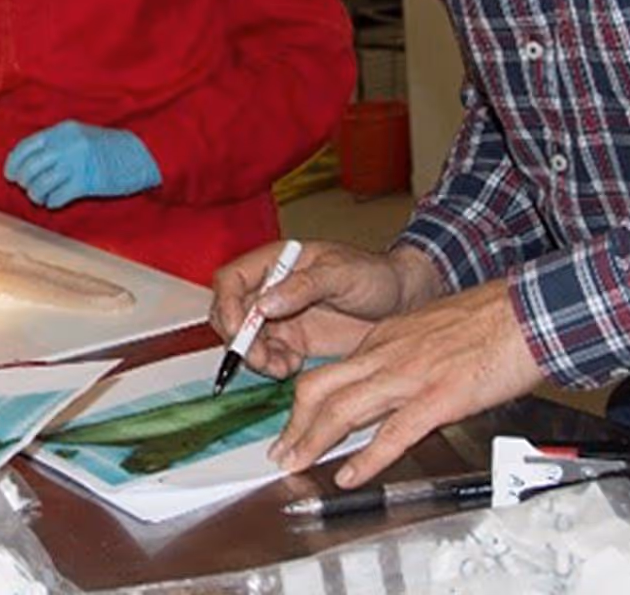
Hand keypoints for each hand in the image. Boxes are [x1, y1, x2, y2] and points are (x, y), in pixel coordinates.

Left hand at [4, 122, 160, 209]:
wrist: (141, 153)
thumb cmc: (110, 146)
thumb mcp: (80, 135)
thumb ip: (56, 143)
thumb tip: (28, 162)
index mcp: (62, 130)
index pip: (26, 147)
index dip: (13, 163)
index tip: (10, 175)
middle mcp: (65, 145)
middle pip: (29, 168)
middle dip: (24, 182)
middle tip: (29, 188)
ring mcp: (75, 163)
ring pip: (39, 185)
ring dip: (37, 195)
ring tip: (43, 197)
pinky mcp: (85, 183)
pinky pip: (56, 197)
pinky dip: (52, 202)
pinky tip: (56, 202)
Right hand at [210, 241, 436, 378]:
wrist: (403, 302)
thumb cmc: (375, 276)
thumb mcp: (342, 274)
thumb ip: (304, 286)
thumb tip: (264, 304)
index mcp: (278, 261)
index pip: (232, 279)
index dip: (226, 304)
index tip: (239, 329)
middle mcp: (273, 288)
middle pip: (231, 313)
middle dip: (238, 339)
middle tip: (259, 358)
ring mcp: (281, 316)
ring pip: (246, 339)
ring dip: (255, 357)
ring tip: (279, 368)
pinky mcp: (294, 340)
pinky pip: (268, 356)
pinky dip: (271, 366)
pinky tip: (291, 368)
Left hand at [268, 279, 543, 488]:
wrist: (526, 313)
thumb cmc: (488, 322)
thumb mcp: (430, 331)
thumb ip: (404, 356)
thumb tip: (393, 387)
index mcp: (385, 338)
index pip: (330, 372)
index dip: (305, 403)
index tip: (294, 426)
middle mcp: (387, 355)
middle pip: (319, 388)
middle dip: (294, 425)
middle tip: (280, 454)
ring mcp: (409, 377)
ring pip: (342, 409)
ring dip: (313, 442)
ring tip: (295, 466)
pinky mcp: (437, 398)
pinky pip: (392, 433)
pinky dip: (366, 459)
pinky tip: (349, 477)